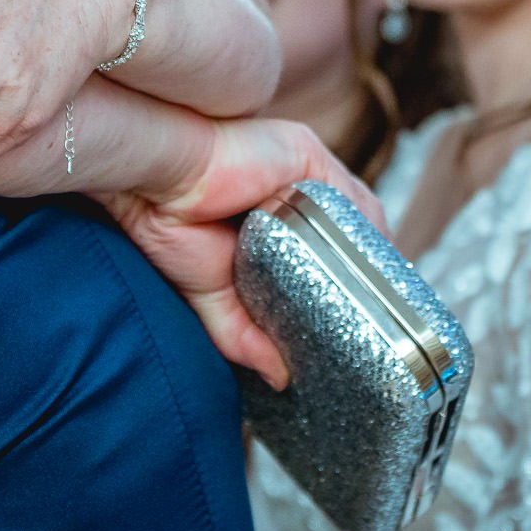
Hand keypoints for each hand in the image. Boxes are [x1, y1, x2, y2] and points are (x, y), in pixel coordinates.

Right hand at [95, 118, 387, 389]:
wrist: (153, 183)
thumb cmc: (166, 221)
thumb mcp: (210, 295)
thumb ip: (243, 334)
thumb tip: (278, 377)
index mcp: (271, 216)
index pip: (323, 247)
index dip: (345, 279)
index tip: (360, 314)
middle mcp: (290, 189)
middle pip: (347, 230)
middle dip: (364, 269)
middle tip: (376, 314)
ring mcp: (300, 170)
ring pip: (354, 214)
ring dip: (368, 253)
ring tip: (376, 296)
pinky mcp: (305, 154)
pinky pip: (348, 195)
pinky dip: (362, 227)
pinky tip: (366, 261)